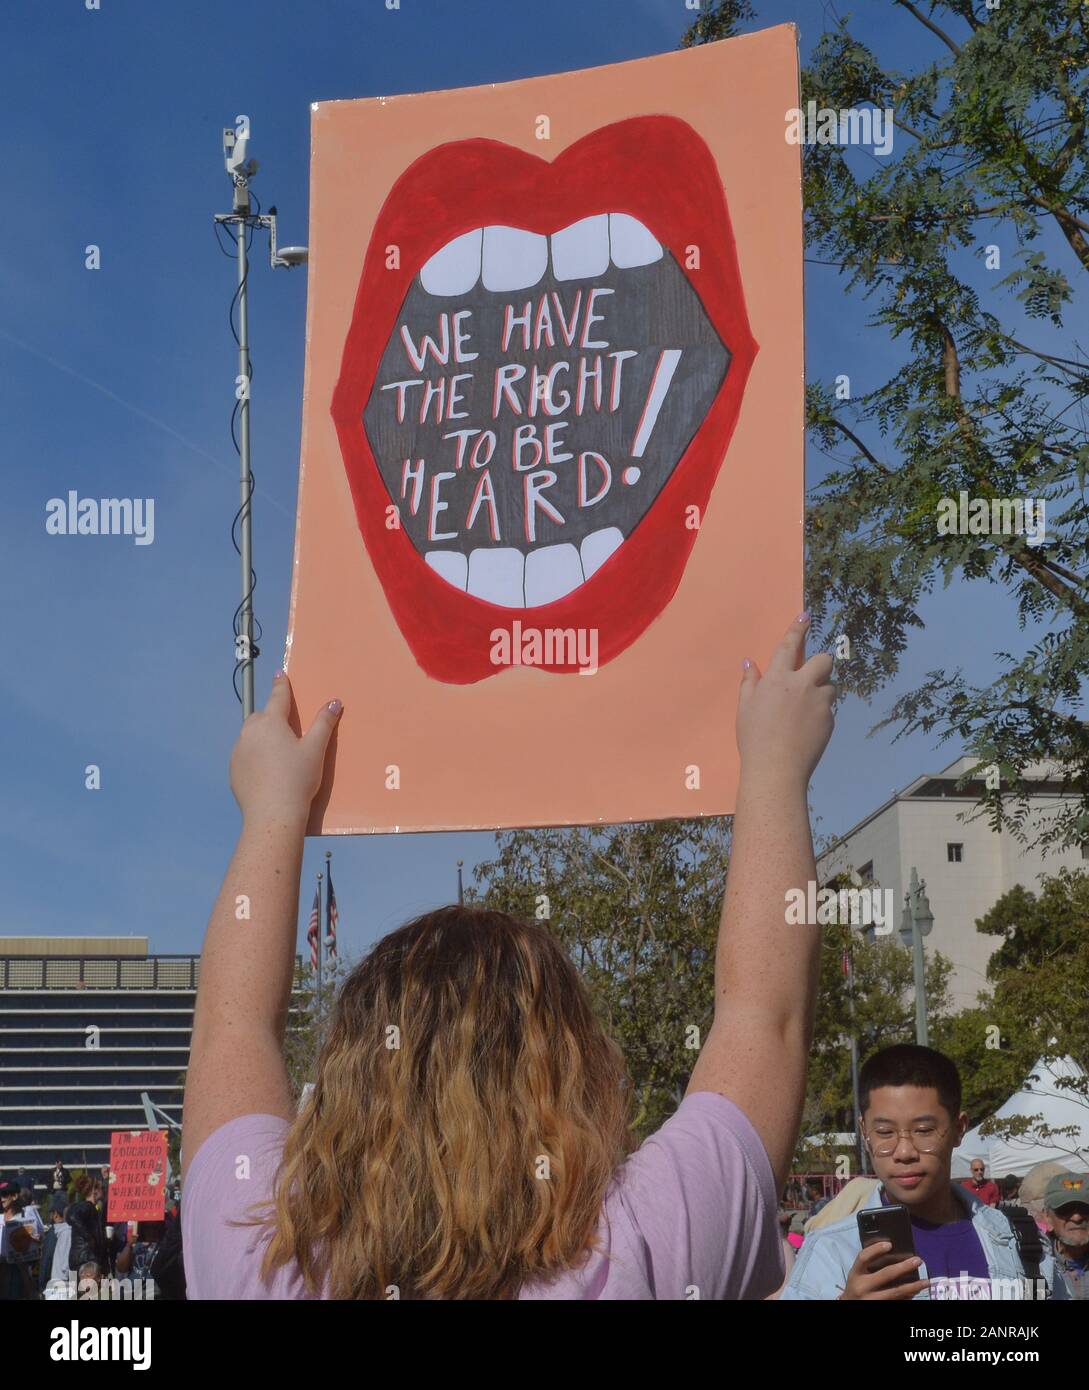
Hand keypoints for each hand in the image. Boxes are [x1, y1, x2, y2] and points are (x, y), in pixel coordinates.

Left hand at [229, 672, 342, 824]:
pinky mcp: (233, 770)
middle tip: (285, 728)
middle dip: (271, 716)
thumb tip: (333, 702)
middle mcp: (250, 732)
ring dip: (261, 737)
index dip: (280, 685)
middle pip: (261, 716)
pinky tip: (266, 771)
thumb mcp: (315, 750)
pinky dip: (254, 756)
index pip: (277, 697)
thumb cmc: (297, 779)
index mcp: (271, 723)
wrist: (272, 815)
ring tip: (276, 754)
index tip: (279, 674)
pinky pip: (245, 755)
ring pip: (250, 736)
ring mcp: (238, 751)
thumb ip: (323, 724)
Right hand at [737, 614, 834, 793]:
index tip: (806, 615)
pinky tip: (805, 730)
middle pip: (823, 661)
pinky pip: (828, 710)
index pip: (789, 646)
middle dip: (820, 664)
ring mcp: (819, 703)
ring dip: (820, 692)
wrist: (776, 769)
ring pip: (828, 687)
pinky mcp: (830, 720)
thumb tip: (750, 663)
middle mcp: (801, 686)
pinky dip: (820, 714)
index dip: (798, 628)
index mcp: (778, 679)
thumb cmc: (754, 739)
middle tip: (809, 676)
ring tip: (803, 713)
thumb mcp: (745, 708)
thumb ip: (750, 683)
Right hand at [841, 1241, 929, 1299]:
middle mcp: (863, 1287)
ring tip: (926, 1281)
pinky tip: (916, 1292)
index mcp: (855, 1274)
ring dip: (913, 1286)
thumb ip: (868, 1267)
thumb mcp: (857, 1276)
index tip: (890, 1244)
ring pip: (896, 1292)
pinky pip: (897, 1302)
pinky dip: (908, 1297)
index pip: (863, 1258)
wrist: (851, 1307)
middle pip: (885, 1274)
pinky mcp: (881, 1307)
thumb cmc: (856, 1287)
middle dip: (904, 1267)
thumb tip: (893, 1255)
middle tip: (918, 1260)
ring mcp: (872, 1300)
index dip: (875, 1250)